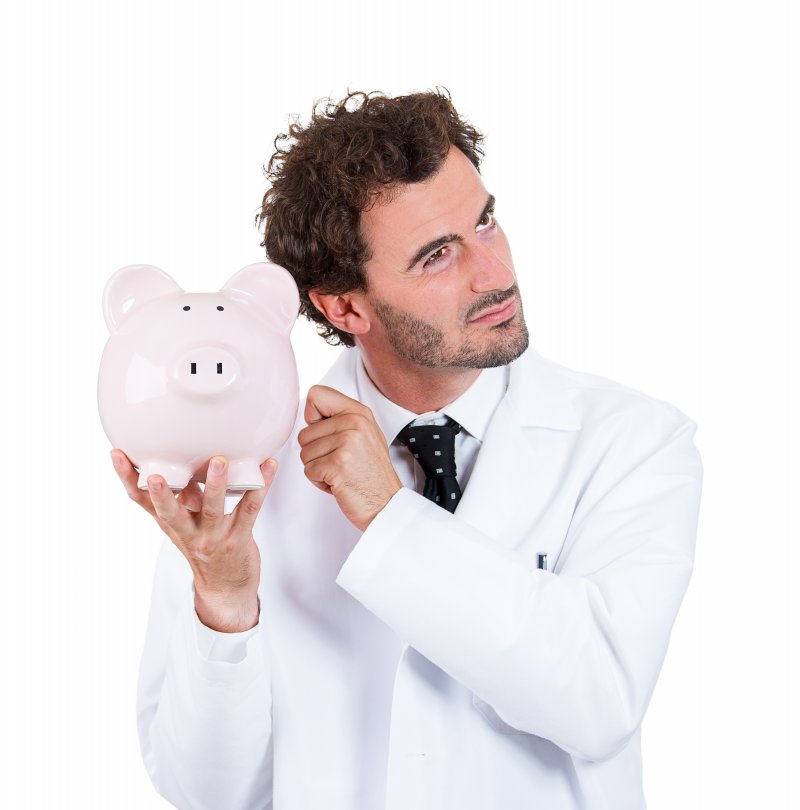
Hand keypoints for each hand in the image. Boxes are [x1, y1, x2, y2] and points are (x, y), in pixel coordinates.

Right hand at [110, 449, 277, 631]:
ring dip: (216, 485)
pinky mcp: (239, 539)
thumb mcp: (185, 524)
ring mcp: (213, 538)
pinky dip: (261, 486)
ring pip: (213, 510)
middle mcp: (187, 532)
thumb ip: (183, 496)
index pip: (141, 502)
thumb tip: (182, 461)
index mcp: (170, 524)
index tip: (117, 454)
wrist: (226, 589)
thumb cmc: (205, 547)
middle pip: (170, 514)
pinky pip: (250, 509)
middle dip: (161, 494)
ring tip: (219, 461)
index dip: (127, 479)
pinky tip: (268, 466)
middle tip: (155, 475)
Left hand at [298, 385, 402, 531]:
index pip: (316, 395)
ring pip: (304, 453)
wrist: (386, 502)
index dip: (313, 418)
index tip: (326, 433)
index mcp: (358, 412)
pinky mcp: (337, 464)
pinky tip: (339, 482)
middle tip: (339, 461)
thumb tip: (311, 411)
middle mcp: (354, 423)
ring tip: (341, 471)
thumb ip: (340, 419)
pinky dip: (320, 481)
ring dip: (318, 468)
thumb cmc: (371, 472)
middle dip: (316, 452)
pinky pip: (309, 470)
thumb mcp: (363, 434)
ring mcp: (346, 443)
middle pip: (304, 432)